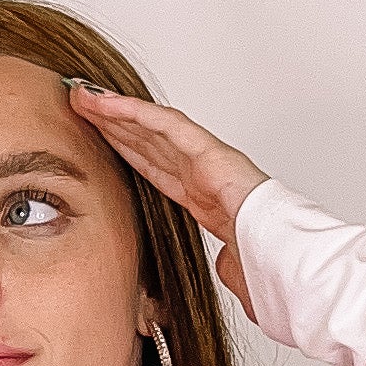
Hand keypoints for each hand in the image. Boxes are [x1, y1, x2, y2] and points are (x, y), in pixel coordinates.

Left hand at [66, 87, 268, 308]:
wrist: (285, 259)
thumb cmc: (269, 262)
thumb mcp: (233, 268)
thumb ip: (224, 264)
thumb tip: (227, 269)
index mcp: (204, 196)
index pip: (154, 167)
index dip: (125, 149)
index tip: (97, 138)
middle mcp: (202, 171)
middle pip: (147, 141)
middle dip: (112, 123)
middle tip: (80, 106)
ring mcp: (205, 157)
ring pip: (150, 126)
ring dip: (115, 111)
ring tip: (83, 96)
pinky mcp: (207, 150)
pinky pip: (163, 125)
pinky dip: (133, 112)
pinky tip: (106, 103)